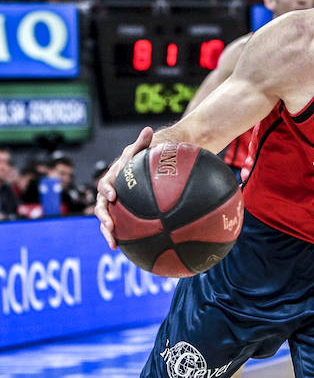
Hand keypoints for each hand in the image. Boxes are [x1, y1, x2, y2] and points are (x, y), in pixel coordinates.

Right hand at [95, 127, 153, 248]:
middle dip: (104, 217)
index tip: (113, 196)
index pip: (106, 184)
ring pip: (105, 220)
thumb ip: (142, 143)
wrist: (137, 171)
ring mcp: (113, 206)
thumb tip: (148, 129)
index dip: (107, 190)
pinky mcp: (118, 215)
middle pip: (101, 207)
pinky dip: (118, 237)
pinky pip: (116, 227)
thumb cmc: (140, 160)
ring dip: (107, 232)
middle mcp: (108, 194)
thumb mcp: (140, 151)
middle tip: (110, 226)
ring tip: (113, 244)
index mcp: (112, 179)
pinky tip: (123, 248)